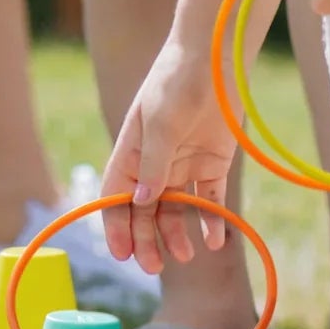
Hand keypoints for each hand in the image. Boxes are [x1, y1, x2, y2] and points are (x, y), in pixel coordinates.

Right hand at [101, 34, 242, 279]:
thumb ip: (154, 164)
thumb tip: (140, 203)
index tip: (121, 254)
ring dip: (177, 235)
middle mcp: (154, 165)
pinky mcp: (211, 167)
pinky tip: (214, 240)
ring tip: (187, 255)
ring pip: (174, 212)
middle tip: (153, 267)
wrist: (215, 60)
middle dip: (146, 240)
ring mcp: (183, 167)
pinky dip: (211, 222)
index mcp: (131, 154)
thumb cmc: (177, 83)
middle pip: (144, 212)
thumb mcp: (161, 122)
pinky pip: (209, 203)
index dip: (115, 227)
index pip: (115, 198)